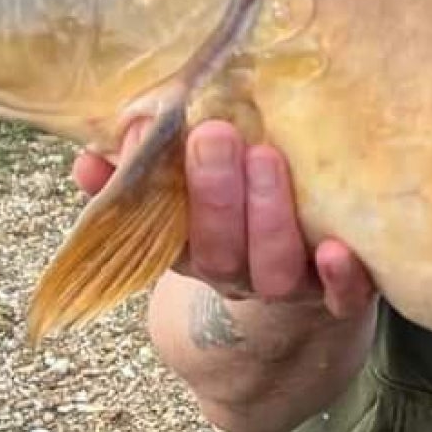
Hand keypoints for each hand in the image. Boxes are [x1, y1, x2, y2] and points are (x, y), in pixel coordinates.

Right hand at [71, 119, 377, 319]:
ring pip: (273, 269)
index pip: (163, 229)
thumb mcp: (186, 200)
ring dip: (267, 217)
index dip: (149, 190)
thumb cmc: (241, 216)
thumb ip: (139, 176)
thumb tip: (88, 157)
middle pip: (219, 249)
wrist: (305, 283)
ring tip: (266, 157)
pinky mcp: (339, 294)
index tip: (142, 134)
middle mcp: (236, 273)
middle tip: (214, 134)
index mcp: (193, 250)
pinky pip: (342, 298)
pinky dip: (341, 278)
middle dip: (213, 194)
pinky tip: (337, 249)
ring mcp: (290, 286)